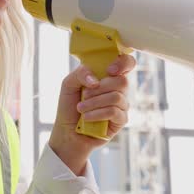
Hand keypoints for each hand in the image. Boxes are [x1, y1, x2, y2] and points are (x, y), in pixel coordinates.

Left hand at [48, 53, 136, 175]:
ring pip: (116, 97)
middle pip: (122, 80)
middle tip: (84, 95)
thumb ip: (81, 73)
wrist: (67, 131)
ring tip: (81, 108)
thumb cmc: (69, 105)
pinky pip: (114, 112)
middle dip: (100, 88)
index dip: (123, 63)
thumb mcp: (69, 83)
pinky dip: (97, 114)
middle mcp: (118, 89)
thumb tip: (96, 81)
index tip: (109, 70)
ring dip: (94, 102)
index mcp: (108, 76)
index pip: (127, 62)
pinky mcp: (121, 120)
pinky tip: (87, 118)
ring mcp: (121, 104)